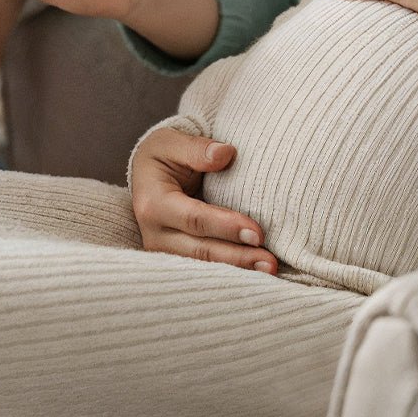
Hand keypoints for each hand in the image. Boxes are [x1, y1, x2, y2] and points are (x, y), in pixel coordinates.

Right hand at [130, 126, 276, 273]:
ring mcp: (164, 251)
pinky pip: (205, 269)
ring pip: (203, 266)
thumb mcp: (171, 143)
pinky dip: (231, 271)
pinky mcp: (176, 259)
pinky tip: (256, 272)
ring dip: (238, 270)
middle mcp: (155, 235)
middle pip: (200, 251)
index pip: (194, 219)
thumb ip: (196, 149)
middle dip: (237, 258)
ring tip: (269, 269)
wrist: (147, 174)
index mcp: (153, 204)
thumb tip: (225, 154)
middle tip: (270, 261)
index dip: (226, 226)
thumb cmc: (163, 156)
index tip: (258, 232)